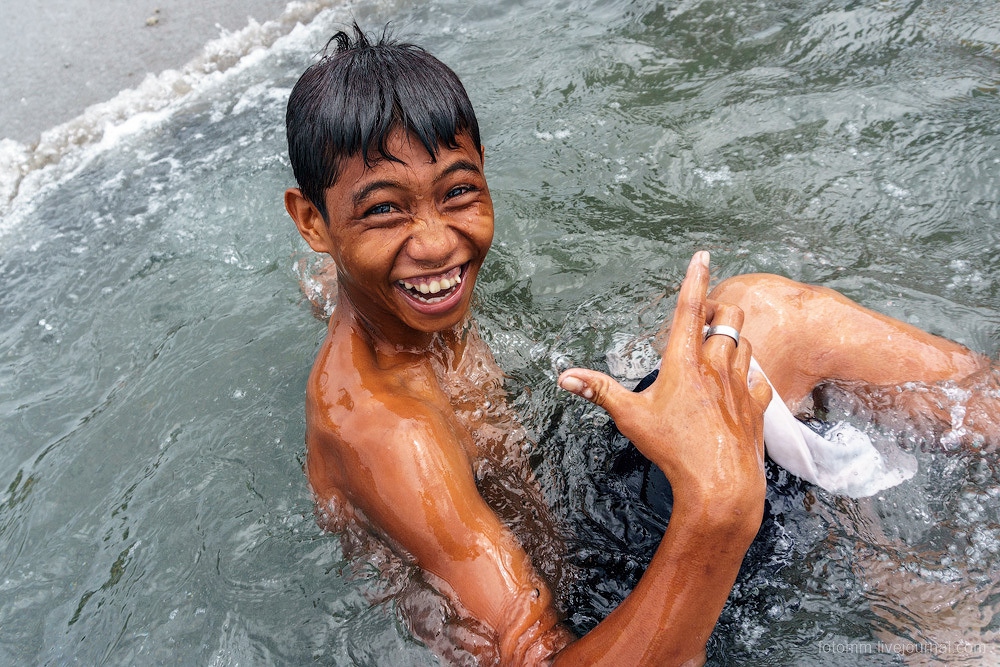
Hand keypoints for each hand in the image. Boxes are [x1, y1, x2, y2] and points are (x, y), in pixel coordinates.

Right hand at [558, 251, 771, 511]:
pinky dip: (750, 374)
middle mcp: (715, 367)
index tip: (702, 255)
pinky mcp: (756, 407)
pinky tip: (740, 383)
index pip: (688, 309)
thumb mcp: (630, 418)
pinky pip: (759, 379)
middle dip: (719, 309)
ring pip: (746, 343)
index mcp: (683, 363)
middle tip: (704, 318)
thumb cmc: (673, 450)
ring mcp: (740, 385)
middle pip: (728, 318)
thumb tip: (565, 377)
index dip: (694, 278)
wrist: (720, 483)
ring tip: (718, 347)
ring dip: (733, 338)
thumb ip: (599, 391)